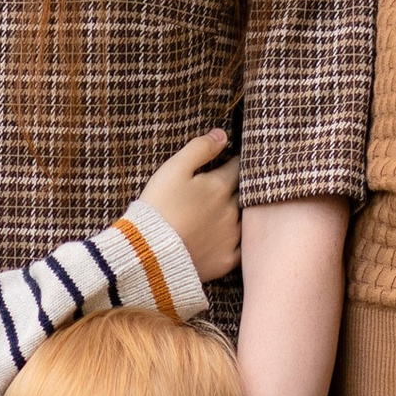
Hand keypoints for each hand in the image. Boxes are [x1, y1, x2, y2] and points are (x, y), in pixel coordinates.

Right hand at [127, 128, 238, 287]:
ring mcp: (231, 237)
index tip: (237, 158)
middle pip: (244, 194)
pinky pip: (240, 249)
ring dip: (241, 214)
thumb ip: (199, 148)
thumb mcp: (173, 170)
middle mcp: (231, 211)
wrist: (150, 253)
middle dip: (242, 187)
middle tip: (239, 184)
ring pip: (245, 221)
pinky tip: (233, 240)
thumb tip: (222, 135)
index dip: (237, 161)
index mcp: (219, 186)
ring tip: (235, 211)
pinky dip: (237, 242)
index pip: (238, 167)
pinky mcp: (226, 261)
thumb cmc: (158, 207)